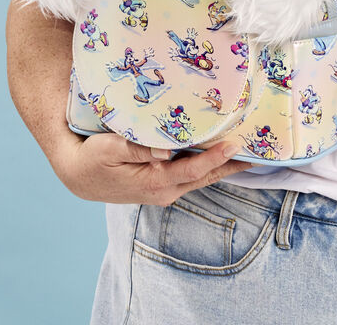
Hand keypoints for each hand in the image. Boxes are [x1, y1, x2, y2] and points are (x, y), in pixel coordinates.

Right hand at [55, 132, 245, 205]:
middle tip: (258, 152)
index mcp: (155, 183)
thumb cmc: (93, 157)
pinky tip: (220, 155)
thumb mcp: (110, 148)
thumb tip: (166, 151)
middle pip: (205, 176)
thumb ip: (138, 147)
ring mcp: (165, 190)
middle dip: (231, 165)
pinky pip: (191, 175)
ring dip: (223, 165)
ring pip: (201, 177)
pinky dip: (208, 165)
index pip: (193, 170)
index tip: (235, 145)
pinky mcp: (162, 184)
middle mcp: (164, 191)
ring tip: (248, 152)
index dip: (216, 158)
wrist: (78, 175)